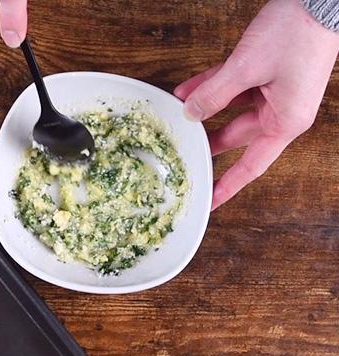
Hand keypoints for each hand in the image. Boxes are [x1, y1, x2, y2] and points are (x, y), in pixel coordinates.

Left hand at [174, 0, 338, 209]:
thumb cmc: (298, 34)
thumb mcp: (247, 69)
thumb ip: (214, 93)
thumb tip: (190, 112)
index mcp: (285, 122)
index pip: (252, 165)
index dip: (229, 185)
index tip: (211, 200)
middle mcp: (280, 111)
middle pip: (236, 137)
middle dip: (208, 143)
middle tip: (184, 155)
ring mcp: (273, 92)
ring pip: (230, 109)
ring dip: (204, 109)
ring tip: (178, 116)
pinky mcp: (265, 74)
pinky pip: (232, 87)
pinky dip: (211, 87)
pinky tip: (186, 90)